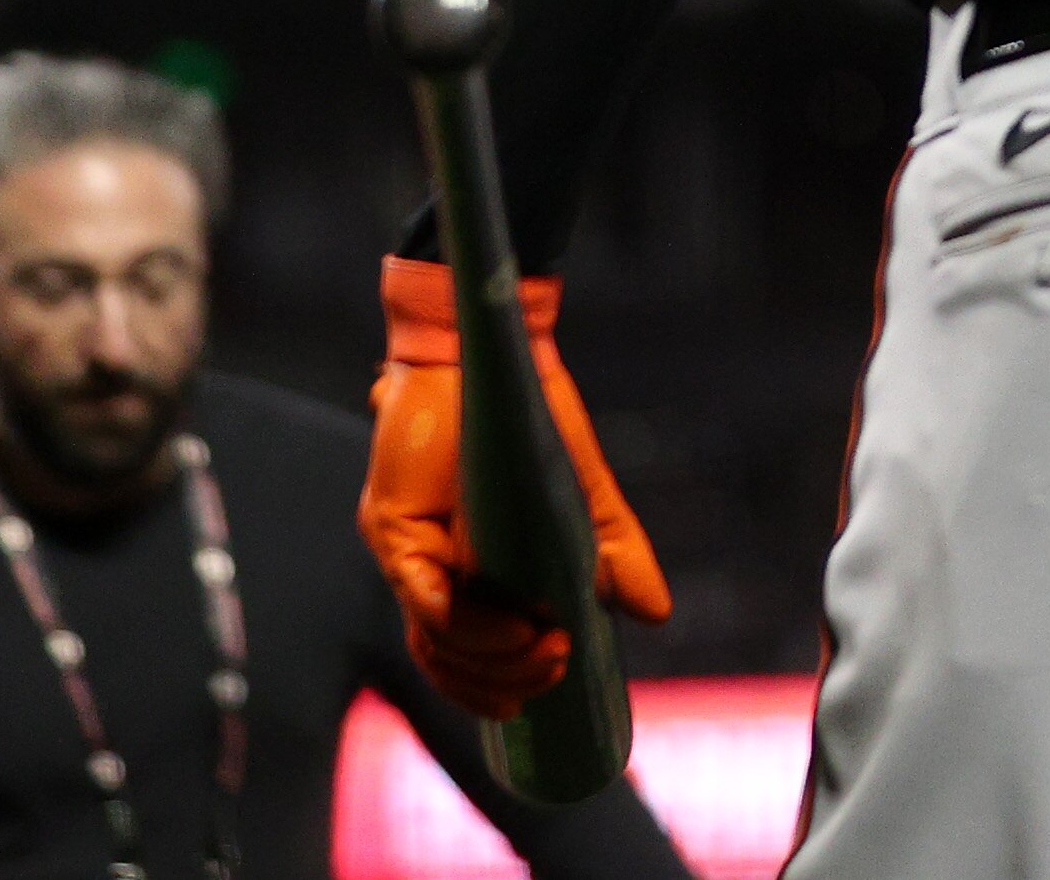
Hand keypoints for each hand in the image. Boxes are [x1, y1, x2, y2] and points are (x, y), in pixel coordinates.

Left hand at [360, 258, 671, 718]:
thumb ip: (613, 554)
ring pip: (433, 642)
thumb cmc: (532, 425)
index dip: (499, 686)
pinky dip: (470, 626)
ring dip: (491, 661)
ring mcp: (406, 555)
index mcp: (466, 574)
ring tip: (548, 650)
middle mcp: (427, 573)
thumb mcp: (584, 498)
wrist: (493, 361)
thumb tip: (656, 614)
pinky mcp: (393, 531)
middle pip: (446, 661)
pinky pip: (425, 598)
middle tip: (559, 667)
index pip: (464, 656)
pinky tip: (520, 627)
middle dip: (502, 681)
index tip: (555, 687)